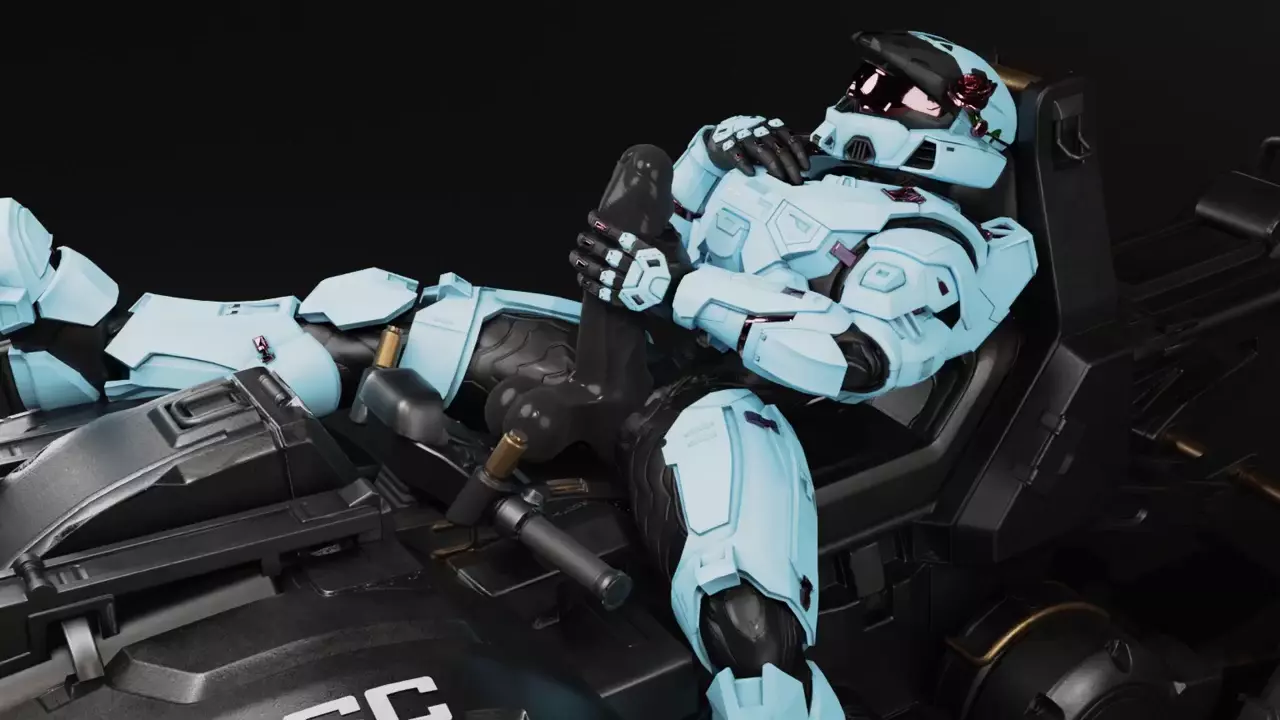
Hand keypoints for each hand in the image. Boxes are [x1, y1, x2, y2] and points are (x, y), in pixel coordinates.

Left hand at [570, 211, 691, 312]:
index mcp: (647, 254)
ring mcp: (629, 285)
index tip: (592, 219)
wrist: (682, 297)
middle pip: (608, 254)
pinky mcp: (626, 300)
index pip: (622, 237)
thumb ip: (660, 233)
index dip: (605, 227)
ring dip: (586, 264)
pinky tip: (581, 278)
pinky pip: (604, 293)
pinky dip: (591, 285)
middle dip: (592, 244)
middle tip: (580, 237)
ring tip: (574, 256)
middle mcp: (636, 268)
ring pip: (602, 273)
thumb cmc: (678, 269)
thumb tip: (656, 215)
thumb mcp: (673, 246)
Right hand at [705, 116, 809, 184]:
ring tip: (780, 180)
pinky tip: (751, 173)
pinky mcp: (727, 145)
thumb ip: (783, 148)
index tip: (806, 168)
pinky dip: (745, 163)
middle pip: (779, 147)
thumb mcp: (767, 142)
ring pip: (762, 150)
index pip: (790, 139)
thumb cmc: (749, 143)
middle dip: (790, 166)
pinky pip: (737, 153)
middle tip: (796, 181)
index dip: (799, 153)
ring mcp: (743, 136)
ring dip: (773, 166)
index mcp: (771, 128)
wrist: (720, 137)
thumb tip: (804, 163)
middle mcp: (760, 130)